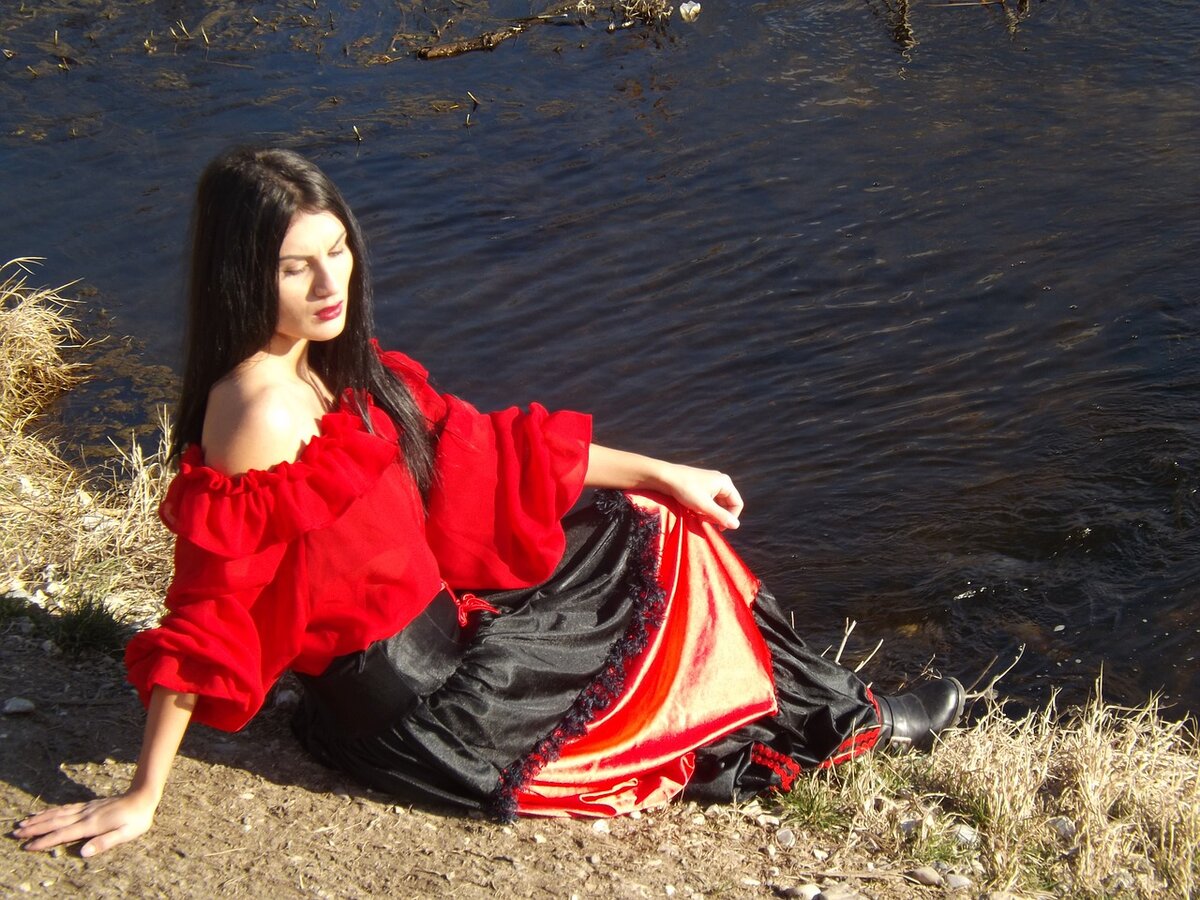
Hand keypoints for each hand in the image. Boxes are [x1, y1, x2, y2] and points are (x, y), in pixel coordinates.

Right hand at [13, 790, 157, 856]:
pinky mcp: (89, 805)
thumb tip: (83, 852)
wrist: (143, 796)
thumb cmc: (137, 819)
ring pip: (58, 814)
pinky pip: (66, 808)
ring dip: (40, 819)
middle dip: (35, 829)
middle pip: (55, 822)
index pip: (63, 834)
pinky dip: (52, 811)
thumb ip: (104, 842)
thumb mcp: (125, 834)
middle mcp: (85, 815)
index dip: (45, 841)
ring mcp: (86, 809)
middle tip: (16, 833)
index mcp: (91, 825)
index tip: (28, 847)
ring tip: (23, 823)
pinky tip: (45, 813)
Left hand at [657, 463, 743, 529]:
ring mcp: (711, 482)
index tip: (718, 528)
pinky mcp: (702, 485)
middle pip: (727, 504)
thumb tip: (736, 526)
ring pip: (717, 503)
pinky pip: (709, 500)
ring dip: (710, 512)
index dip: (730, 518)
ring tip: (698, 515)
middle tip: (705, 521)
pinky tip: (694, 510)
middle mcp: (720, 481)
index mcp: (725, 483)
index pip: (737, 504)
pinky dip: (704, 507)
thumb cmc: (685, 490)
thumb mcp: (704, 506)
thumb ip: (721, 516)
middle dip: (718, 515)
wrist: (665, 477)